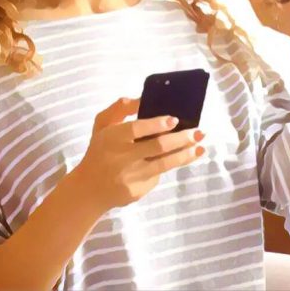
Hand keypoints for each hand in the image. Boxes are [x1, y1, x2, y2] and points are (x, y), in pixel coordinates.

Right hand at [70, 97, 205, 212]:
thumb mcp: (102, 125)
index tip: (175, 119)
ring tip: (200, 147)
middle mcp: (121, 158)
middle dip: (182, 139)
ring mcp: (130, 177)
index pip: (137, 128)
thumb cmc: (99, 150)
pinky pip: (157, 176)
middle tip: (199, 132)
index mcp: (111, 138)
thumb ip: (120, 109)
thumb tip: (143, 99)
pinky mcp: (137, 191)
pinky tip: (178, 158)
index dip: (157, 123)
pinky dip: (168, 166)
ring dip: (186, 155)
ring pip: (164, 164)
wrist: (89, 189)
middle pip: (158, 147)